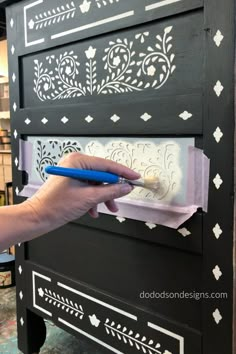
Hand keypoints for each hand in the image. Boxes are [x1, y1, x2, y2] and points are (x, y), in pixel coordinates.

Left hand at [24, 152, 139, 228]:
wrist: (38, 217)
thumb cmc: (55, 206)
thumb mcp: (89, 198)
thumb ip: (110, 191)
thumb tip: (125, 187)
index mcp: (77, 161)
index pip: (107, 165)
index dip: (123, 172)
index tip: (135, 178)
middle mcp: (75, 164)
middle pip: (103, 174)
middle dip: (112, 189)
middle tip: (122, 197)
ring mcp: (73, 173)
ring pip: (97, 183)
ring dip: (103, 197)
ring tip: (108, 208)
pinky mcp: (72, 182)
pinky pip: (89, 188)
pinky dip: (94, 199)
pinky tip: (93, 210)